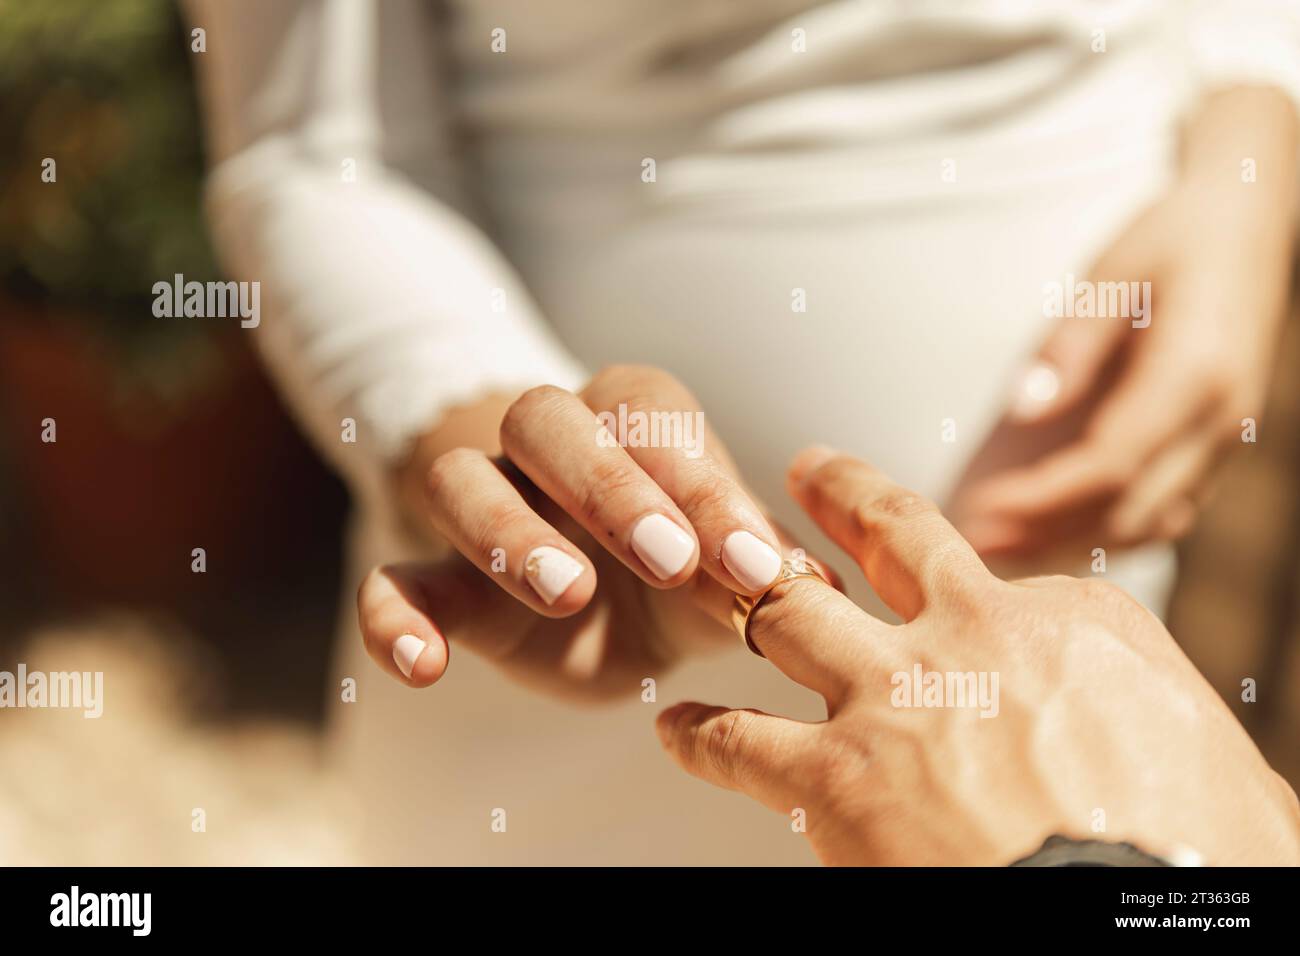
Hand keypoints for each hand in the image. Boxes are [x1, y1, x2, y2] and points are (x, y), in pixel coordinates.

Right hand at [356, 365, 815, 699]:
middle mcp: (548, 446)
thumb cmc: (680, 566)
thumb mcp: (725, 566)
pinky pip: (392, 580)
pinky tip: (423, 664)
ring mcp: (486, 507)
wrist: (604, 605)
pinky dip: (393, 616)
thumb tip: (818, 587)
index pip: (652, 420)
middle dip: (607, 487)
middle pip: (544, 422)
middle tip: (667, 560)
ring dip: (508, 533)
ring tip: (568, 594)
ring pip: (460, 484)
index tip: (751, 566)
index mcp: (630, 421)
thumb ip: (758, 567)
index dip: (701, 485)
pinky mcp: (441, 580)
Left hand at [656, 447, 1299, 864]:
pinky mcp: (834, 773)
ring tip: (718, 572)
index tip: (959, 597)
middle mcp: (973, 634)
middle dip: (842, 494)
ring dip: (749, 589)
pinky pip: (739, 739)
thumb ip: (1161, 723)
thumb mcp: (1213, 761)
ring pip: (793, 610)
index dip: (979, 596)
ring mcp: (895, 695)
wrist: (1129, 912)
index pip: (1010, 584)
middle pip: (890, 536)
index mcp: (1072, 621)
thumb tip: (1170, 751)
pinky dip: (702, 734)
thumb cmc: (1195, 854)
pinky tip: (677, 729)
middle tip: (812, 470)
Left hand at [953, 87, 1298, 556]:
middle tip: (973, 546)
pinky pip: (1164, 511)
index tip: (982, 511)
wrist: (1249, 221)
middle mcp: (1220, 421)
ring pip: (1149, 523)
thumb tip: (1025, 410)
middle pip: (1129, 510)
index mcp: (1195, 375)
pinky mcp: (1215, 446)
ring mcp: (1225, 440)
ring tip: (1001, 550)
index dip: (1043, 498)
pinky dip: (1107, 532)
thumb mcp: (1112, 273)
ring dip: (1074, 544)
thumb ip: (1070, 346)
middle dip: (1048, 535)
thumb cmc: (1172, 238)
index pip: (1112, 464)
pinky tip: (1052, 535)